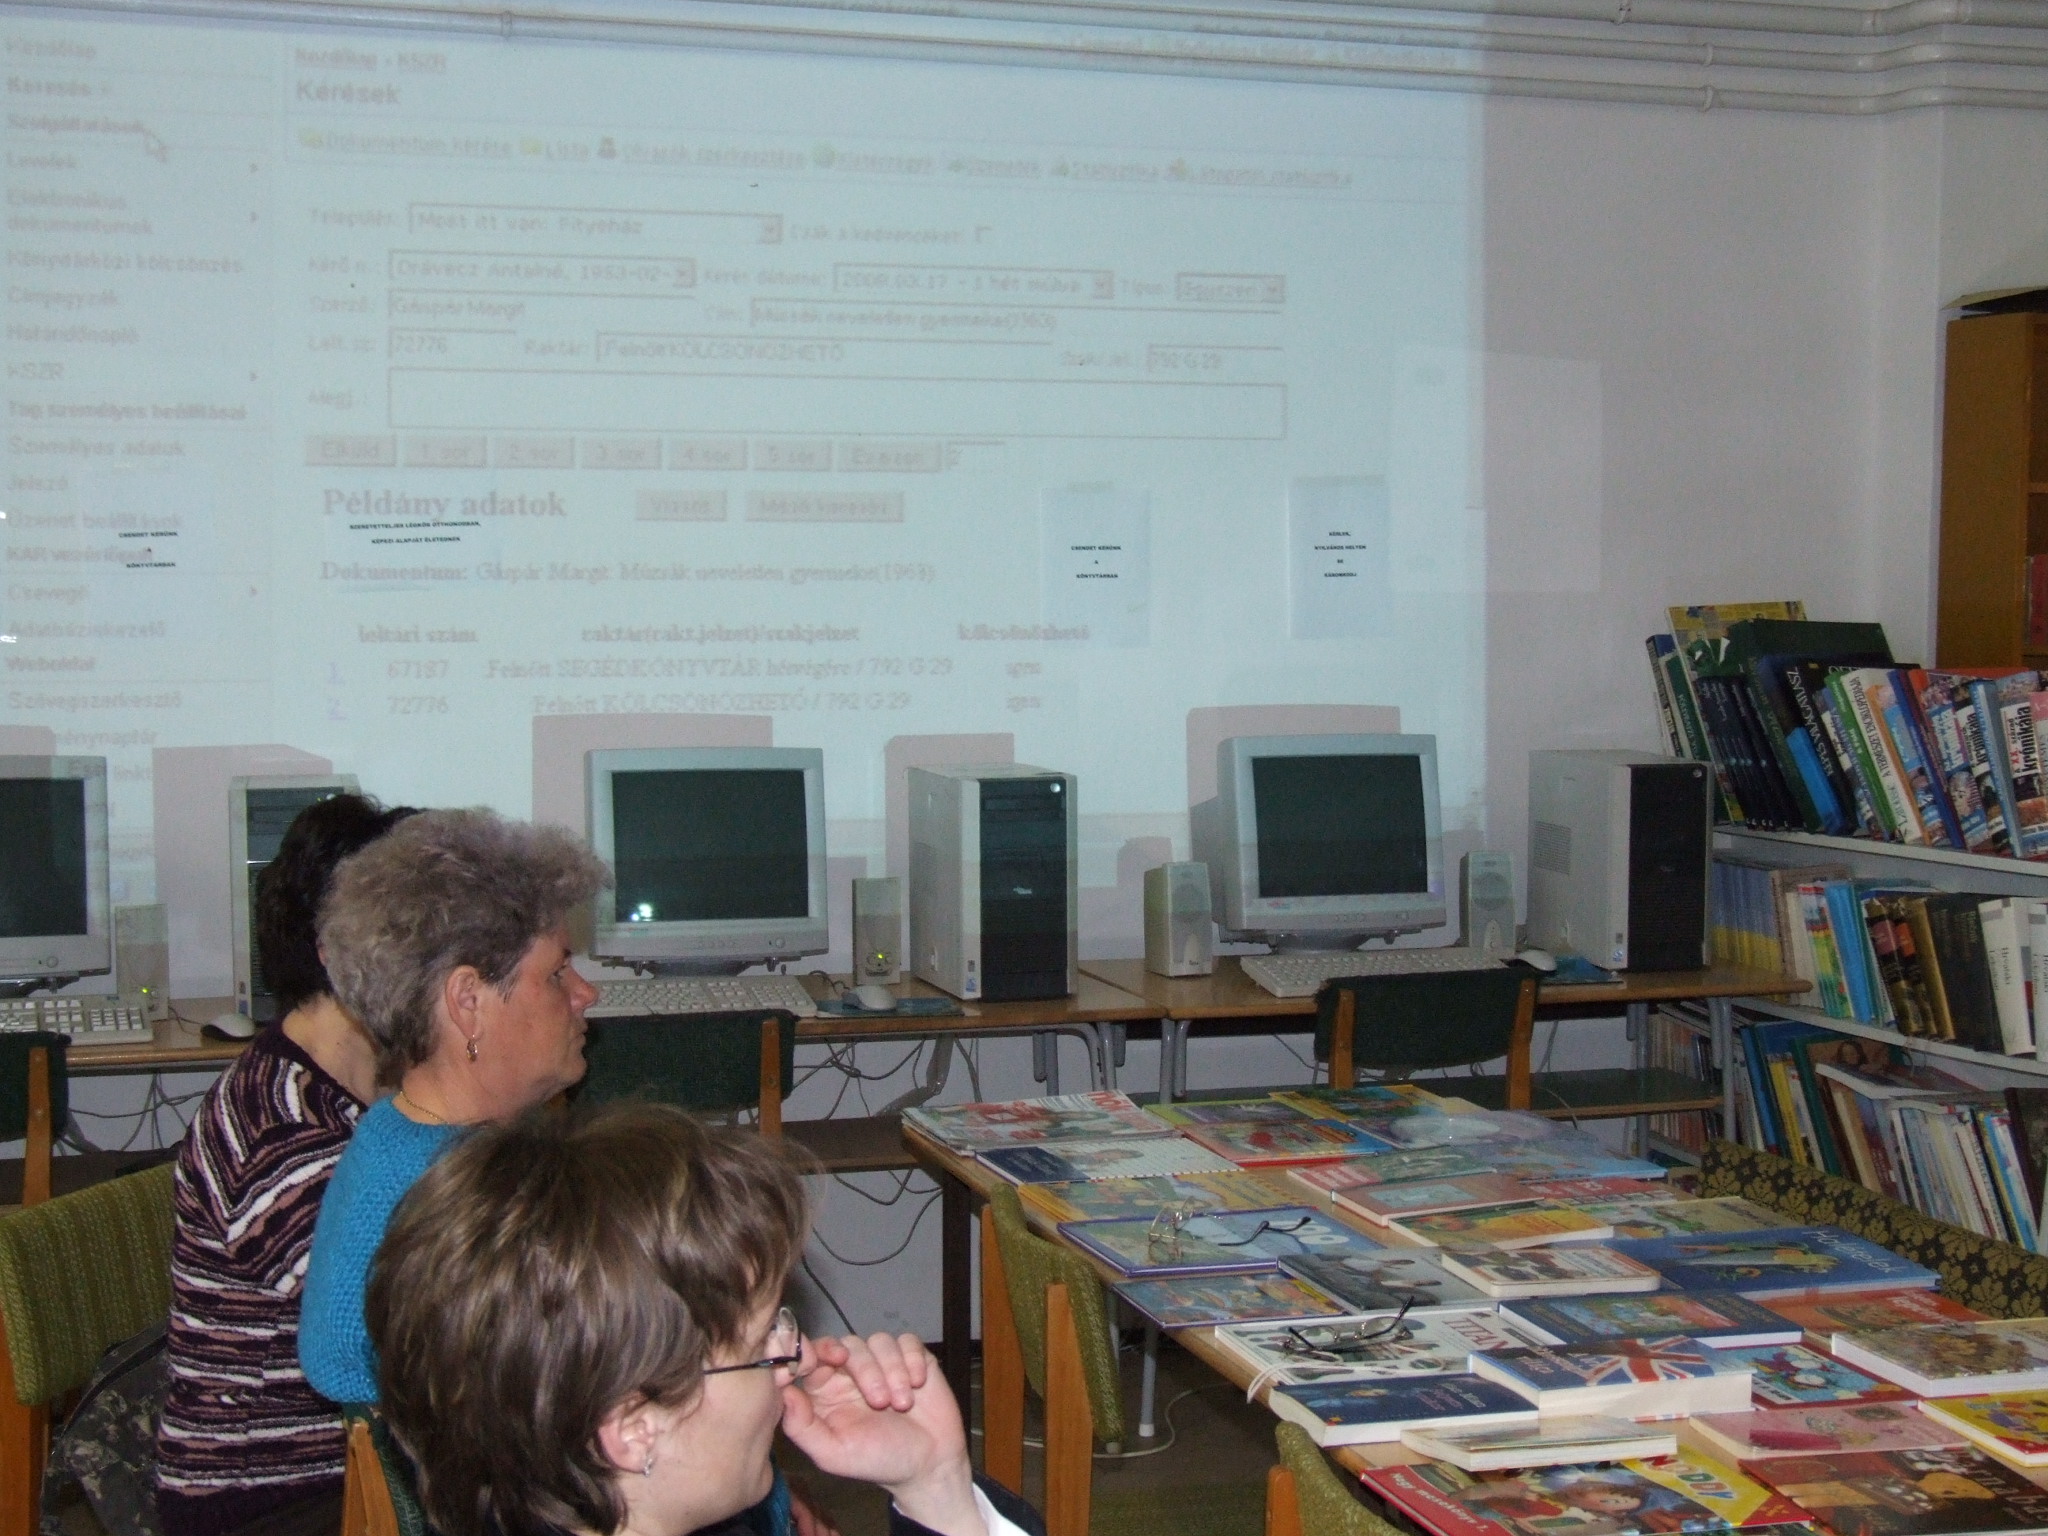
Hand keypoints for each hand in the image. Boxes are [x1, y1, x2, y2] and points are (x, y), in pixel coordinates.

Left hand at [780, 1334, 982, 1535]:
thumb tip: (784, 1392)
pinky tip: (918, 1384)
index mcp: (825, 1390)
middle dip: (865, 1369)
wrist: (927, 1466)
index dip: (817, 1350)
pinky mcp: (911, 1357)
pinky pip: (907, 1341)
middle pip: (848, 1345)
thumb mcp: (833, 1454)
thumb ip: (801, 1427)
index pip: (811, 1356)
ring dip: (892, 1371)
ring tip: (903, 1404)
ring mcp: (882, 1362)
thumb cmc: (876, 1461)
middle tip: (879, 1402)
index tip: (834, 1360)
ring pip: (878, 1341)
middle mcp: (850, 1372)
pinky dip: (912, 1360)